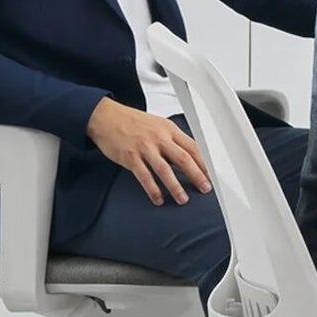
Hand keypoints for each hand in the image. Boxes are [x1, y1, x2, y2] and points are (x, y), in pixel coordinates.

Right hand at [86, 97, 210, 206]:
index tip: (211, 175)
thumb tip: (188, 156)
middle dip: (196, 175)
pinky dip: (153, 189)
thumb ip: (171, 139)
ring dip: (175, 186)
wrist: (105, 117)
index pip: (192, 147)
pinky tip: (158, 199)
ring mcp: (144, 147)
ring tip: (182, 199)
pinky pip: (144, 176)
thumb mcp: (156, 124)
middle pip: (183, 158)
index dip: (204, 163)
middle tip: (204, 188)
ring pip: (164, 170)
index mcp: (168, 129)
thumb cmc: (130, 121)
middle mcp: (158, 138)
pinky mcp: (130, 157)